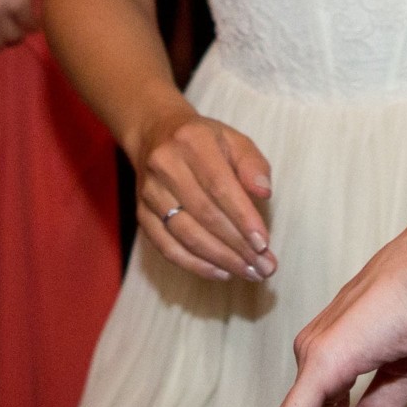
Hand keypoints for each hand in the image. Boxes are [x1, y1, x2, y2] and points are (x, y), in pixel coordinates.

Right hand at [133, 104, 275, 283]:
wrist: (155, 134)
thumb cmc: (204, 141)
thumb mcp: (233, 140)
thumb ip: (252, 164)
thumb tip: (264, 192)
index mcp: (192, 141)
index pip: (219, 186)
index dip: (242, 217)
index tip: (264, 243)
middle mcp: (166, 166)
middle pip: (204, 214)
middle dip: (237, 246)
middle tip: (264, 267)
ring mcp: (150, 192)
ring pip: (186, 234)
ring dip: (220, 259)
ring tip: (249, 272)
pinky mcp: (142, 213)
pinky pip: (166, 246)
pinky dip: (194, 264)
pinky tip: (220, 272)